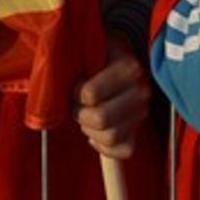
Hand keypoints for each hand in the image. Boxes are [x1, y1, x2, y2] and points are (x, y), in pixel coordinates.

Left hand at [73, 34, 151, 158]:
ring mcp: (141, 112)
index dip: (76, 94)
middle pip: (101, 119)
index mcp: (129, 68)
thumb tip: (57, 69)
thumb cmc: (96, 56)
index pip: (91, 94)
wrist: (116, 60)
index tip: (75, 86)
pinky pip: (122, 150)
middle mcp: (141, 91)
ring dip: (90, 130)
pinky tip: (94, 133)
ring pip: (110, 136)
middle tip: (77, 104)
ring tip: (85, 116)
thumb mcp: (89, 48)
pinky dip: (103, 145)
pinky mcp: (138, 130)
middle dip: (81, 114)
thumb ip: (74, 56)